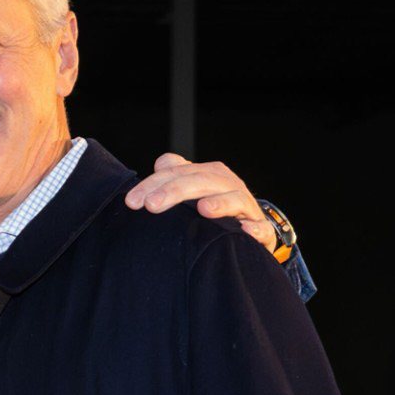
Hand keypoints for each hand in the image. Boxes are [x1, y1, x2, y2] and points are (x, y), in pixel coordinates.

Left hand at [122, 153, 272, 249]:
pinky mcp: (262, 231)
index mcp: (207, 175)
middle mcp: (227, 185)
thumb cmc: (214, 208)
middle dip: (175, 191)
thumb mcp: (192, 191)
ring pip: (235, 199)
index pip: (178, 172)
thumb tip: (160, 164)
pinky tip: (246, 230)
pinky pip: (262, 229)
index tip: (132, 201)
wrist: (250, 228)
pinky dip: (255, 229)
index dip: (154, 184)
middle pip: (201, 181)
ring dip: (221, 203)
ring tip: (203, 209)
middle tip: (152, 205)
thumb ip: (174, 177)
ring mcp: (246, 207)